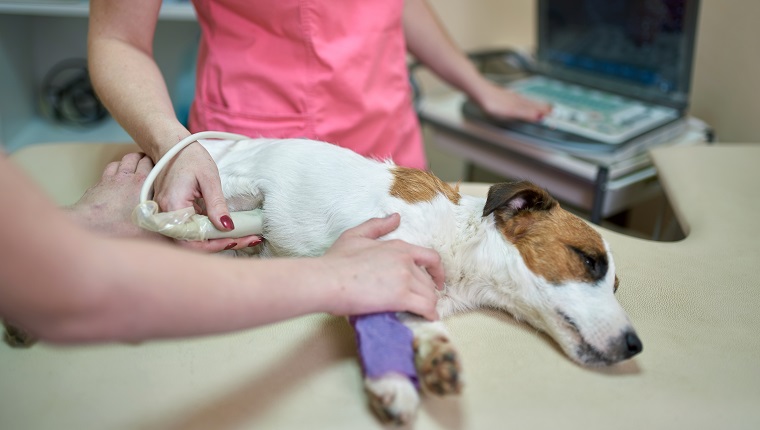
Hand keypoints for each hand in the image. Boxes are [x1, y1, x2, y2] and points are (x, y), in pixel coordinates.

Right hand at [153, 142, 260, 252]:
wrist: (172, 146)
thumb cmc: (189, 157)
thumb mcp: (209, 178)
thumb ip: (216, 204)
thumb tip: (227, 227)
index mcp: (173, 207)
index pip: (192, 239)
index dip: (215, 245)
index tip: (238, 240)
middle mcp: (166, 216)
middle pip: (192, 244)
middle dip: (221, 245)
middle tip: (248, 240)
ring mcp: (167, 217)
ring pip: (193, 240)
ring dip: (218, 241)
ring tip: (244, 238)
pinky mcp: (174, 216)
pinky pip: (192, 230)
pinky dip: (211, 233)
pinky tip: (230, 231)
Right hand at [321, 214, 443, 320]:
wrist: (327, 279)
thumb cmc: (336, 260)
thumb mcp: (355, 235)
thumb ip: (377, 226)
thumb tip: (396, 217)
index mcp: (398, 247)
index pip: (430, 258)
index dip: (437, 271)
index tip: (437, 281)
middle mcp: (405, 260)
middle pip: (429, 280)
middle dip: (428, 292)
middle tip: (422, 303)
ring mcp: (404, 278)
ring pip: (429, 295)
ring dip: (429, 305)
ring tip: (424, 313)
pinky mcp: (400, 297)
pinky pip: (425, 307)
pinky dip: (430, 315)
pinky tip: (428, 320)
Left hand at [474, 81, 552, 122]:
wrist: (479, 91)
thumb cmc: (492, 101)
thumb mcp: (511, 111)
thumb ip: (526, 114)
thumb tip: (540, 116)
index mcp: (520, 104)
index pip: (537, 108)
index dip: (545, 112)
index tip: (554, 114)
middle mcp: (517, 99)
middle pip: (533, 104)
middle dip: (542, 107)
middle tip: (552, 109)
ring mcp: (510, 97)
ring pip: (526, 101)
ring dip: (534, 104)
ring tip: (541, 105)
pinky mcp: (503, 96)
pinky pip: (518, 99)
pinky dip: (524, 101)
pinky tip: (520, 100)